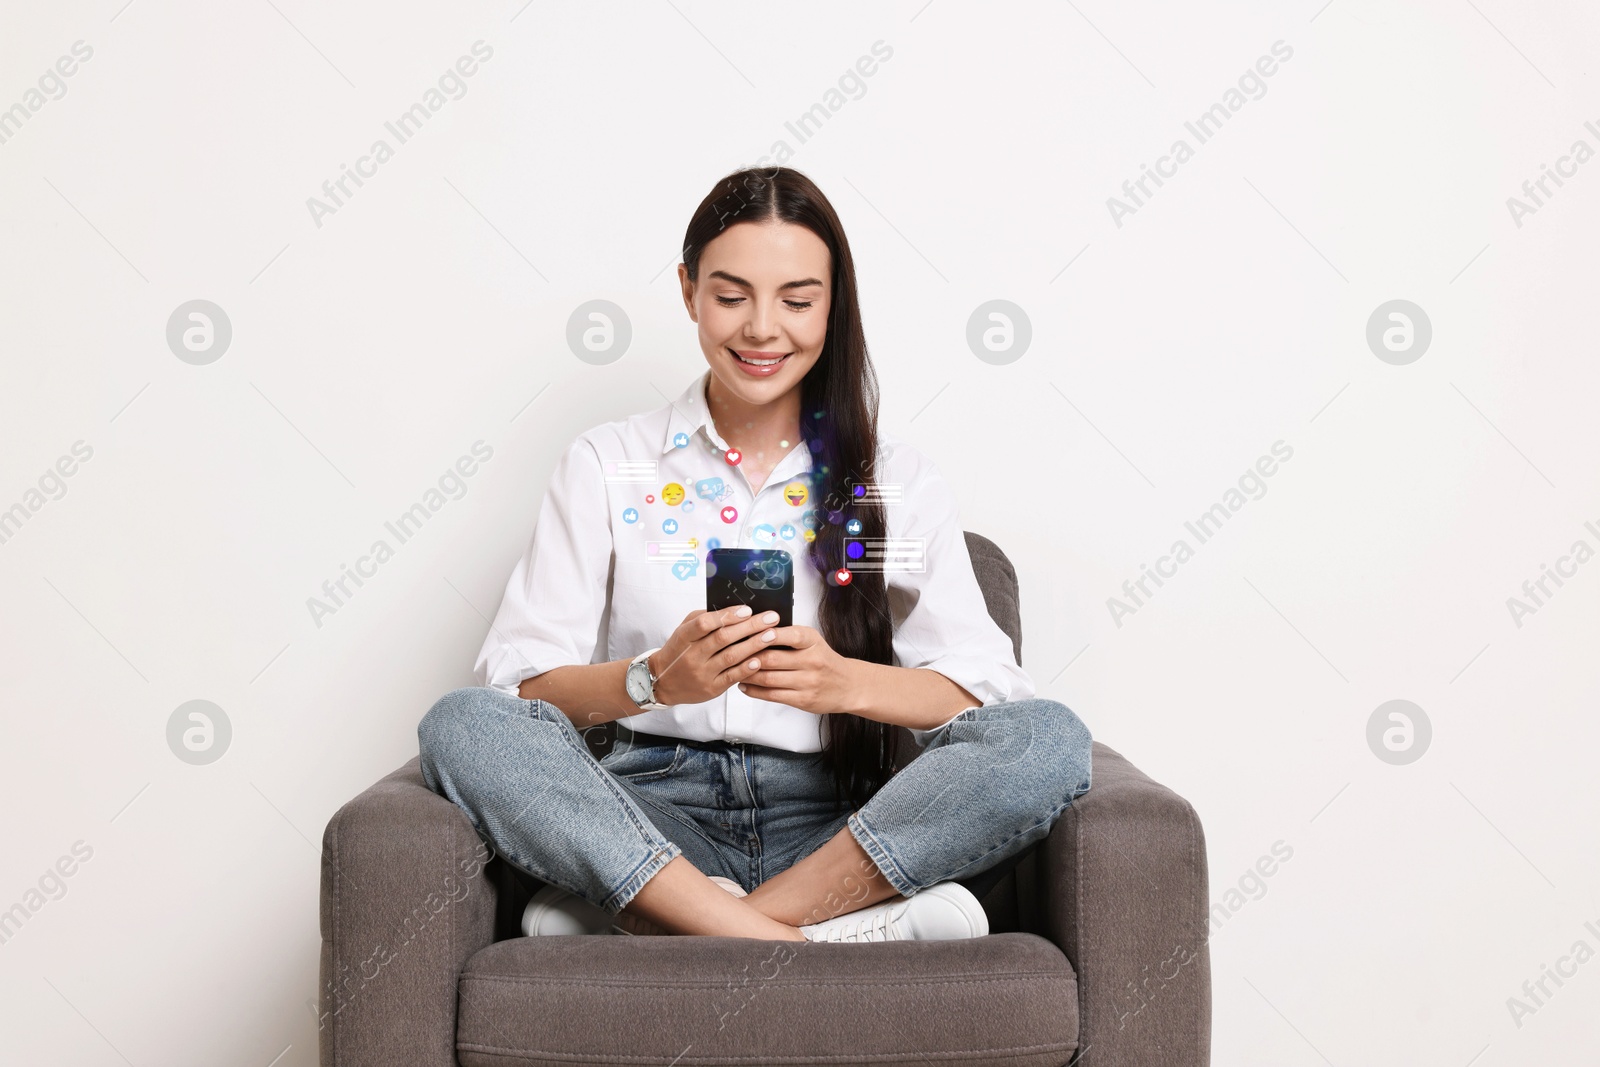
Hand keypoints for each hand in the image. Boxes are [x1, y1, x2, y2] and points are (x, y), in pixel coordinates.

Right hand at [646, 606, 783, 706]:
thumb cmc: (678, 651)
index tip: (747, 609)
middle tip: (771, 618)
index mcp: (684, 637)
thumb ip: (703, 619)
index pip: (704, 624)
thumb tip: (733, 609)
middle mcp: (692, 655)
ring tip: (772, 635)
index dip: (727, 616)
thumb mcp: (683, 631)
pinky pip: (731, 677)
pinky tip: (760, 659)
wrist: (662, 682)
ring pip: (731, 657)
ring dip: (754, 645)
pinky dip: (747, 668)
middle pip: (723, 638)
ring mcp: (701, 673)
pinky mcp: (710, 689)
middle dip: (750, 626)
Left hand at [735, 626, 860, 715]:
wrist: (848, 685)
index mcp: (812, 641)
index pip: (789, 635)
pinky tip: (744, 685)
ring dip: (747, 674)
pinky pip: (772, 695)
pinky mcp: (803, 700)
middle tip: (731, 654)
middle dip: (748, 656)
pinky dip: (754, 691)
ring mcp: (807, 682)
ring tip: (734, 670)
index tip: (751, 632)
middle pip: (772, 659)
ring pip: (768, 678)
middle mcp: (811, 661)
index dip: (768, 634)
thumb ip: (788, 637)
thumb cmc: (824, 660)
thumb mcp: (812, 642)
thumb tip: (754, 631)